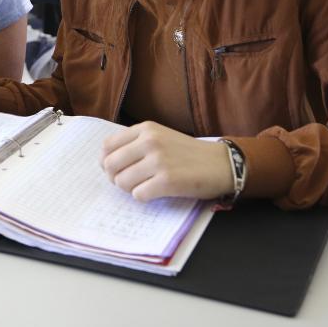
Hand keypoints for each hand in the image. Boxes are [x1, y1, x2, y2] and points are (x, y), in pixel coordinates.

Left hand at [100, 121, 233, 201]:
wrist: (221, 164)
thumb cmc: (188, 153)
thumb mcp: (160, 136)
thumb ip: (135, 143)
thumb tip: (106, 162)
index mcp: (145, 129)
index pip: (107, 146)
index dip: (106, 162)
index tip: (115, 170)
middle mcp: (149, 141)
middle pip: (110, 165)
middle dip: (115, 178)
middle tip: (128, 182)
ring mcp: (158, 161)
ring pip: (122, 182)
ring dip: (130, 188)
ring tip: (145, 186)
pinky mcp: (167, 180)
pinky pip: (138, 194)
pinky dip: (144, 197)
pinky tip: (156, 192)